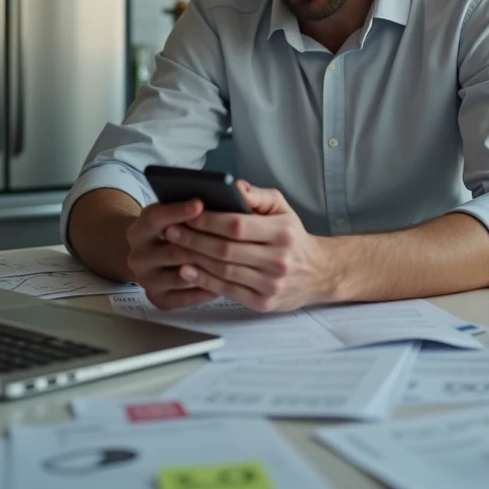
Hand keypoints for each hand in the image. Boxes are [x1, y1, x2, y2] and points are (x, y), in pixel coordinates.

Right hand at [124, 199, 219, 309]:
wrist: (150, 258)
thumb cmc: (171, 230)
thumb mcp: (172, 213)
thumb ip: (189, 205)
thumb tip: (224, 193)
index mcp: (139, 230)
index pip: (155, 218)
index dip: (178, 211)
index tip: (200, 203)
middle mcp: (138, 257)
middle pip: (173, 251)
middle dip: (203, 245)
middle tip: (230, 239)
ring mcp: (147, 280)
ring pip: (182, 276)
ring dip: (208, 270)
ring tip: (234, 262)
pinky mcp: (158, 299)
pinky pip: (185, 298)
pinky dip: (206, 290)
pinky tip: (225, 282)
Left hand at [163, 181, 337, 311]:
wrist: (318, 273)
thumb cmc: (293, 237)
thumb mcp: (283, 209)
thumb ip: (258, 195)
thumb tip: (234, 185)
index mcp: (282, 232)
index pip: (237, 225)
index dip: (208, 220)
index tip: (187, 213)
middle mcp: (278, 259)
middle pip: (225, 249)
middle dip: (193, 239)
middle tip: (170, 230)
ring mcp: (271, 284)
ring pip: (223, 271)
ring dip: (194, 259)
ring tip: (174, 247)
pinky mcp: (263, 302)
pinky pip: (227, 290)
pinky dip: (204, 280)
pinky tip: (187, 270)